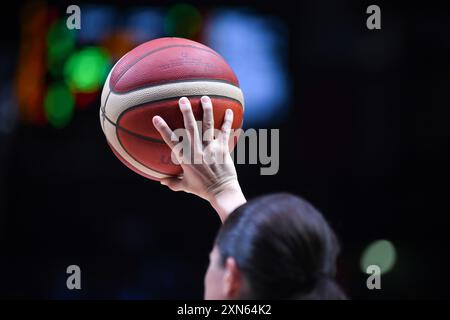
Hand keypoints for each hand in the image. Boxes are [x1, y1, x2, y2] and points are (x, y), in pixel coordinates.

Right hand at [152, 96, 245, 220]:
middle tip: (183, 99)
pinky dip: (227, 121)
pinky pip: (225, 132)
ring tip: (204, 98)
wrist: (221, 192)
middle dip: (186, 112)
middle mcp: (197, 151)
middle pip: (190, 128)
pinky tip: (230, 110)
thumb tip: (161, 182)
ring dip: (206, 111)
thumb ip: (173, 182)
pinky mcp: (223, 149)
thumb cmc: (202, 190)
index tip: (156, 118)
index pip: (172, 141)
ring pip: (207, 126)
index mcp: (185, 159)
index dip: (163, 129)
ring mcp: (211, 148)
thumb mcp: (185, 186)